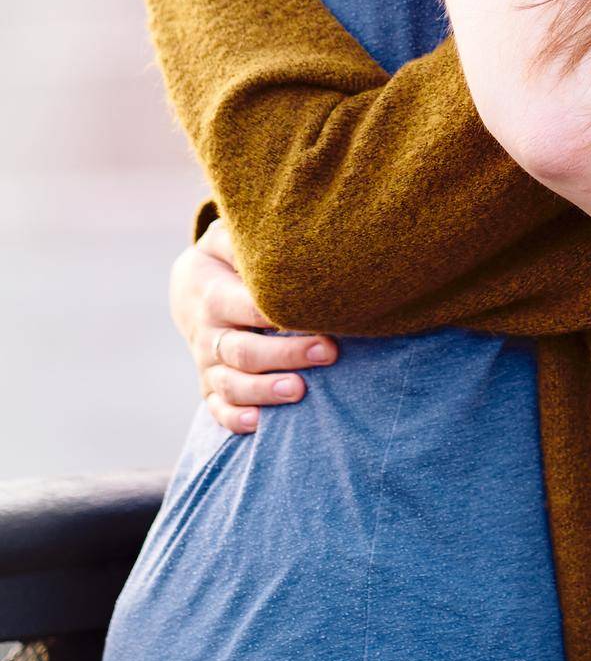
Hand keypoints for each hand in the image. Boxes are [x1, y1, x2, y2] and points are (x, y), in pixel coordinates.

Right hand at [169, 218, 337, 433]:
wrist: (193, 285)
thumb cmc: (229, 256)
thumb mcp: (228, 238)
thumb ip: (248, 239)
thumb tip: (287, 237)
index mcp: (213, 293)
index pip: (246, 306)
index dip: (279, 313)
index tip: (319, 316)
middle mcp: (208, 331)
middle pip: (242, 350)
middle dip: (285, 354)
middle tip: (328, 352)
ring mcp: (208, 362)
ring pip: (230, 383)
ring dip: (263, 390)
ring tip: (299, 391)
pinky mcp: (210, 384)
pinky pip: (216, 408)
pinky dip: (235, 418)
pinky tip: (260, 423)